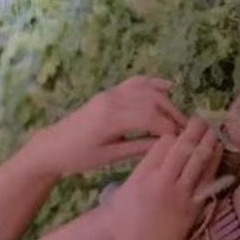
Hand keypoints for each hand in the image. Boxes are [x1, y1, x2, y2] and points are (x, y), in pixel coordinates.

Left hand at [29, 75, 190, 176]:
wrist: (52, 146)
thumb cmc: (78, 157)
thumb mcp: (108, 157)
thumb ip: (137, 148)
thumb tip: (166, 144)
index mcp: (111, 118)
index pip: (151, 118)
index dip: (170, 128)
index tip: (183, 140)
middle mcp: (113, 100)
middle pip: (153, 101)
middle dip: (173, 114)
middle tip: (187, 130)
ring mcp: (111, 93)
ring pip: (147, 90)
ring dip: (167, 101)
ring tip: (179, 118)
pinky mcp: (109, 93)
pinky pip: (135, 82)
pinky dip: (153, 83)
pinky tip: (169, 88)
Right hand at [109, 116, 224, 239]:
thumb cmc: (124, 229)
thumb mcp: (123, 196)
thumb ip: (139, 174)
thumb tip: (155, 158)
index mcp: (141, 177)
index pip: (162, 144)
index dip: (172, 134)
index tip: (177, 131)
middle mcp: (161, 182)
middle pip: (184, 146)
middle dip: (195, 129)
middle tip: (203, 120)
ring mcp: (180, 195)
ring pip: (199, 159)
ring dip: (209, 141)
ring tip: (214, 130)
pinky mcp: (193, 209)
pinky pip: (208, 179)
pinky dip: (214, 163)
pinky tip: (218, 153)